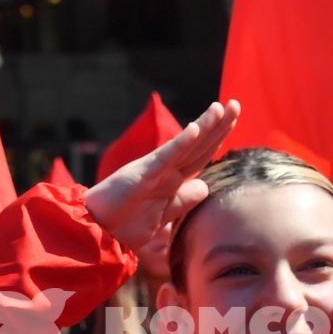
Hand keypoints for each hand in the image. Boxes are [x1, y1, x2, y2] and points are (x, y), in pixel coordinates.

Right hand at [85, 100, 239, 250]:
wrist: (96, 230)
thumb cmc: (125, 224)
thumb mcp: (163, 215)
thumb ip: (183, 201)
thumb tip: (205, 186)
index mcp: (171, 179)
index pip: (201, 155)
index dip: (218, 138)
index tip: (234, 120)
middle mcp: (166, 170)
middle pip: (198, 145)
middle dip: (219, 125)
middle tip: (236, 104)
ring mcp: (155, 169)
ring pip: (186, 145)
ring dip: (204, 125)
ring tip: (220, 107)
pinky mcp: (143, 173)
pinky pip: (166, 156)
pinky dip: (181, 142)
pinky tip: (195, 128)